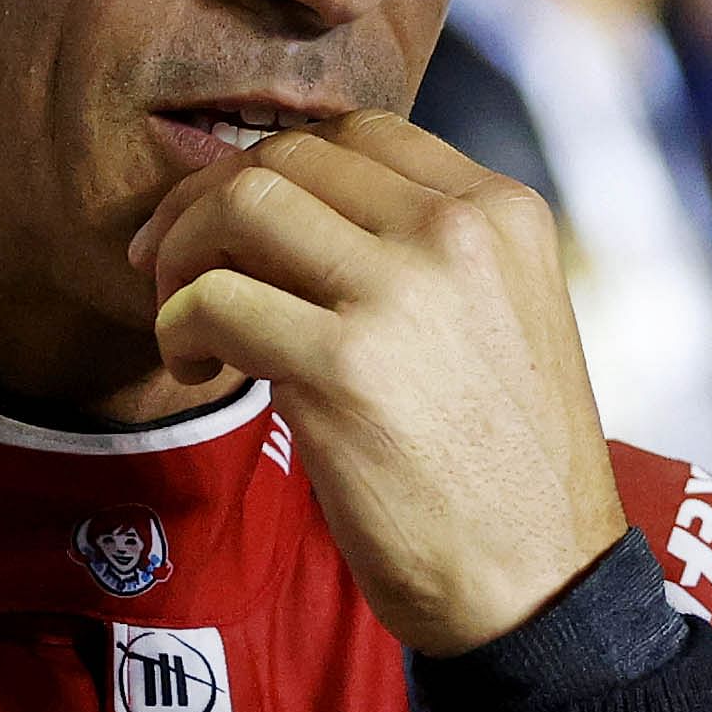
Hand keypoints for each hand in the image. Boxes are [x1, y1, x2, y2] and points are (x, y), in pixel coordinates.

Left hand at [131, 114, 627, 653]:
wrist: (541, 579)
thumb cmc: (507, 466)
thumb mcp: (503, 316)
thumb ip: (426, 252)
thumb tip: (288, 215)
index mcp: (502, 211)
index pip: (358, 132)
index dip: (274, 166)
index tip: (232, 220)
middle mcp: (457, 232)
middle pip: (287, 157)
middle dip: (206, 202)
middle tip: (170, 267)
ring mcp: (400, 294)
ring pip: (242, 204)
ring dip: (183, 256)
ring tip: (185, 322)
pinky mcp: (344, 369)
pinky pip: (213, 302)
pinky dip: (179, 329)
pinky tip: (198, 371)